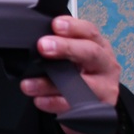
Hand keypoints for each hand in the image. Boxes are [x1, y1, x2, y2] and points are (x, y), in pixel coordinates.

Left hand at [20, 15, 121, 133]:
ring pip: (82, 84)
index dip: (73, 27)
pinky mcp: (98, 108)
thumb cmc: (80, 73)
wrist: (94, 106)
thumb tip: (35, 38)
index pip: (89, 31)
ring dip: (50, 83)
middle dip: (66, 48)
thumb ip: (60, 45)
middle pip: (90, 52)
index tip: (56, 25)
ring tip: (28, 84)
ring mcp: (105, 87)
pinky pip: (76, 106)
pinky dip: (55, 103)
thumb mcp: (75, 56)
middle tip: (43, 46)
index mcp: (98, 46)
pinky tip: (40, 100)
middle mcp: (105, 64)